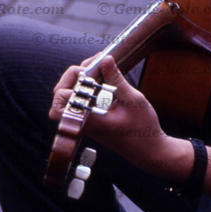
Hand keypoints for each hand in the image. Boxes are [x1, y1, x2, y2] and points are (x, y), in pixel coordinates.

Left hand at [50, 56, 178, 176]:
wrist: (149, 151)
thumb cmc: (143, 130)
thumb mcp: (133, 100)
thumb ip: (116, 79)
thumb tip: (104, 60)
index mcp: (89, 119)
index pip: (61, 100)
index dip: (68, 81)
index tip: (87, 72)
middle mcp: (83, 121)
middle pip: (60, 95)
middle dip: (72, 76)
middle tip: (92, 66)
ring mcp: (85, 121)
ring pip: (69, 97)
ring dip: (79, 80)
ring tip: (97, 67)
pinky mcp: (91, 120)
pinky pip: (80, 100)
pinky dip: (86, 86)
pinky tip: (100, 77)